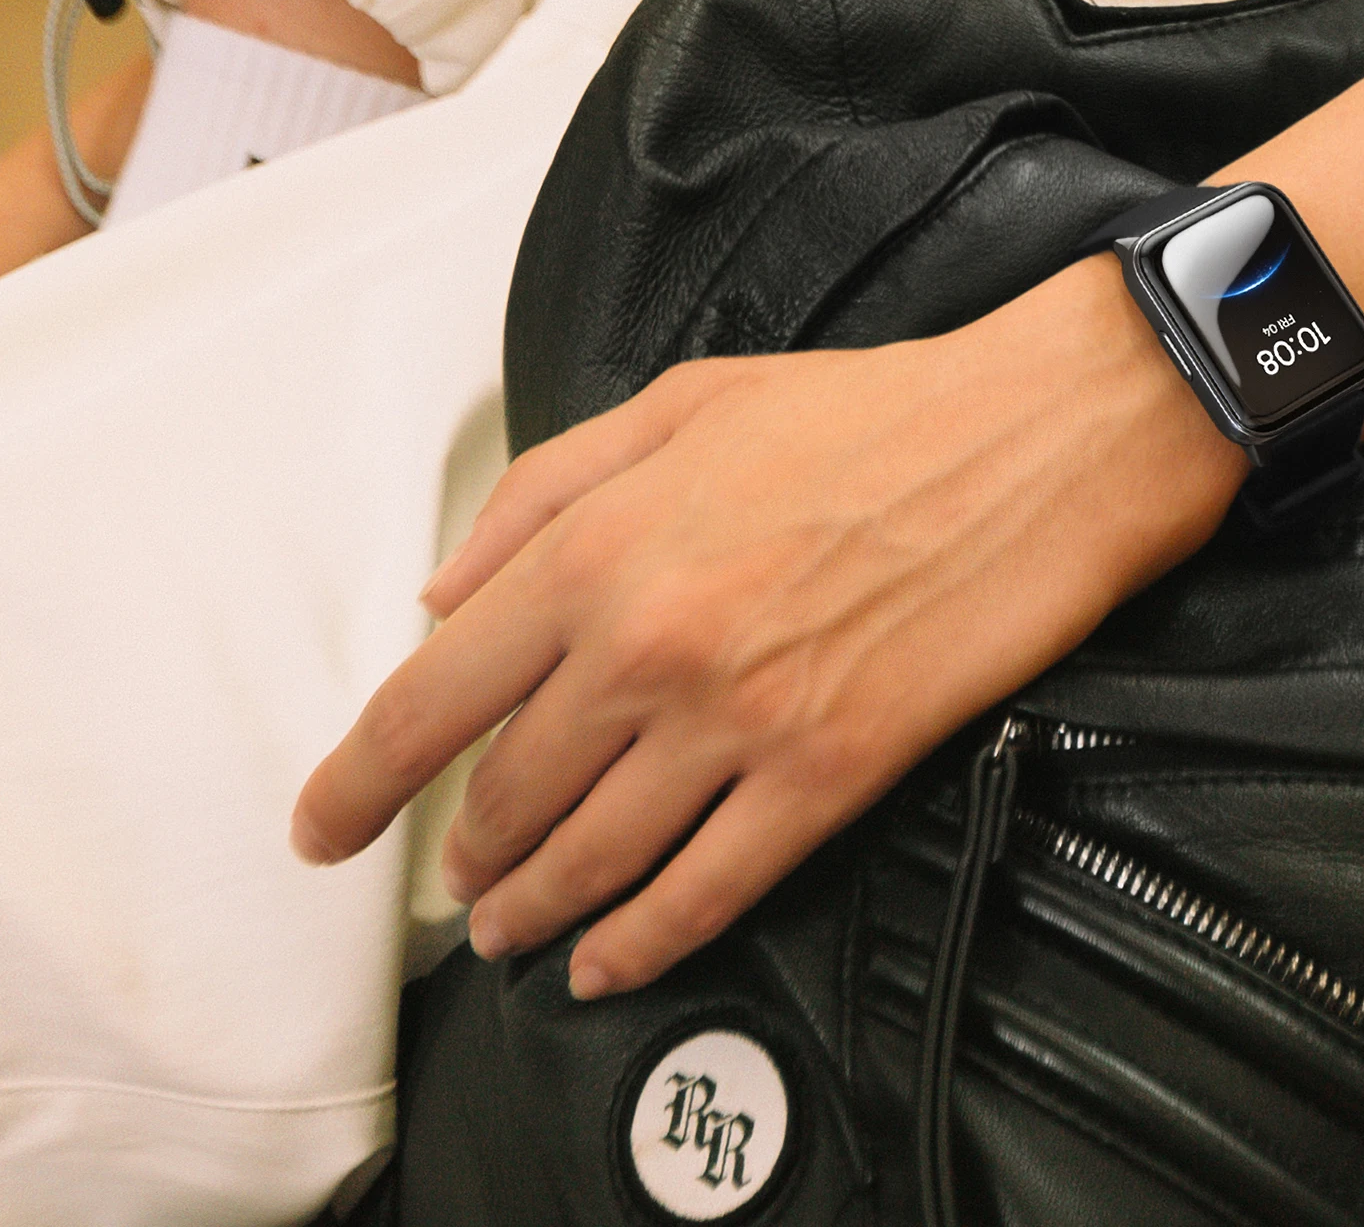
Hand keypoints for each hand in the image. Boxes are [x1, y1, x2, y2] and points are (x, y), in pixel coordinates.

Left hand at [291, 255, 1245, 998]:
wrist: (1037, 437)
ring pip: (591, 859)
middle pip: (504, 795)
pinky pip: (707, 892)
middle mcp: (650, 646)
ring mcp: (739, 721)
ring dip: (531, 910)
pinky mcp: (830, 774)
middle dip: (460, 852)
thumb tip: (447, 591)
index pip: (430, 699)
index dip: (356, 781)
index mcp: (600, 548)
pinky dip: (641, 944)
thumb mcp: (683, 402)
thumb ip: (545, 492)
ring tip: (509, 926)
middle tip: (450, 874)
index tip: (326, 822)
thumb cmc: (873, 408)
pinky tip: (607, 962)